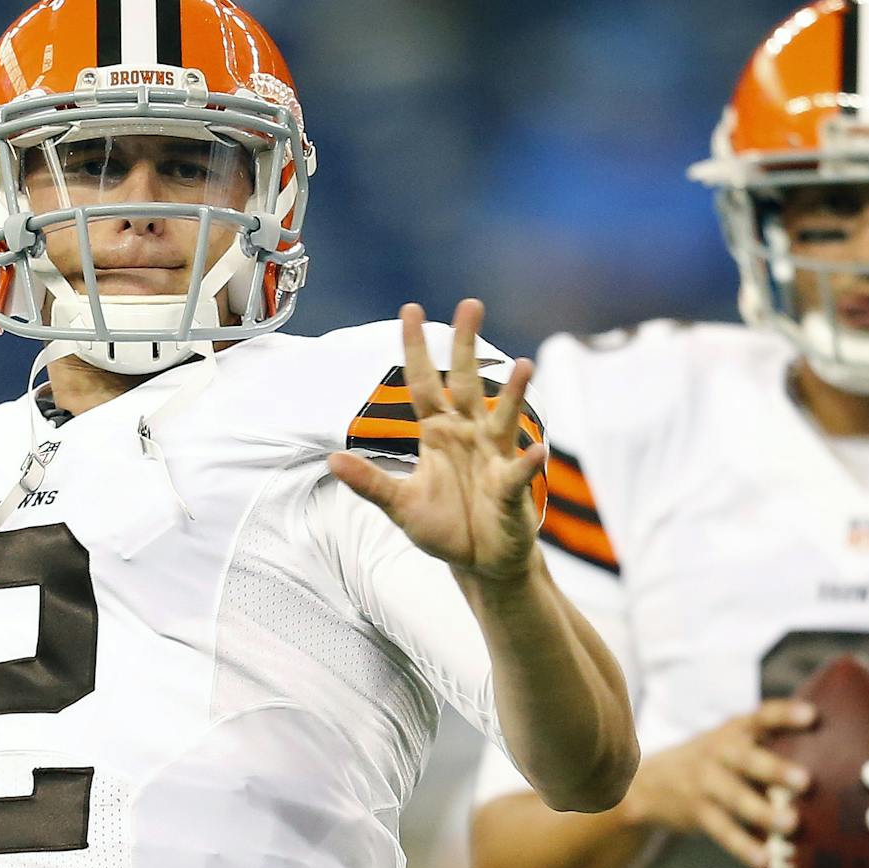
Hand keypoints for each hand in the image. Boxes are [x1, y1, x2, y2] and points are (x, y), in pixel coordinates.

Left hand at [327, 299, 545, 582]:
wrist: (480, 562)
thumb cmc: (445, 527)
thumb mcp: (399, 505)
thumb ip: (370, 482)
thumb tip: (332, 459)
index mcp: (438, 433)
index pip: (424, 382)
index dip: (416, 348)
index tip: (410, 310)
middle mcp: (468, 435)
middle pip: (467, 382)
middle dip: (467, 345)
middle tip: (471, 304)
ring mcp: (494, 458)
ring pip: (502, 418)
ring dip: (514, 393)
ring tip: (525, 365)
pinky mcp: (510, 489)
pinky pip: (518, 472)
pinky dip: (527, 463)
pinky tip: (536, 451)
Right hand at [622, 702, 814, 867]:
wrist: (649, 781)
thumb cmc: (713, 761)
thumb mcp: (731, 740)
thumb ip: (767, 744)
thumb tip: (829, 756)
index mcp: (735, 731)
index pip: (761, 716)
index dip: (785, 715)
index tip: (812, 716)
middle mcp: (719, 753)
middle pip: (747, 759)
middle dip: (775, 769)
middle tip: (805, 781)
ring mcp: (706, 783)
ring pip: (735, 798)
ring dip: (763, 811)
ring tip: (790, 824)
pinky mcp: (698, 812)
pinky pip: (722, 831)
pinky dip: (743, 846)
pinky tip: (763, 860)